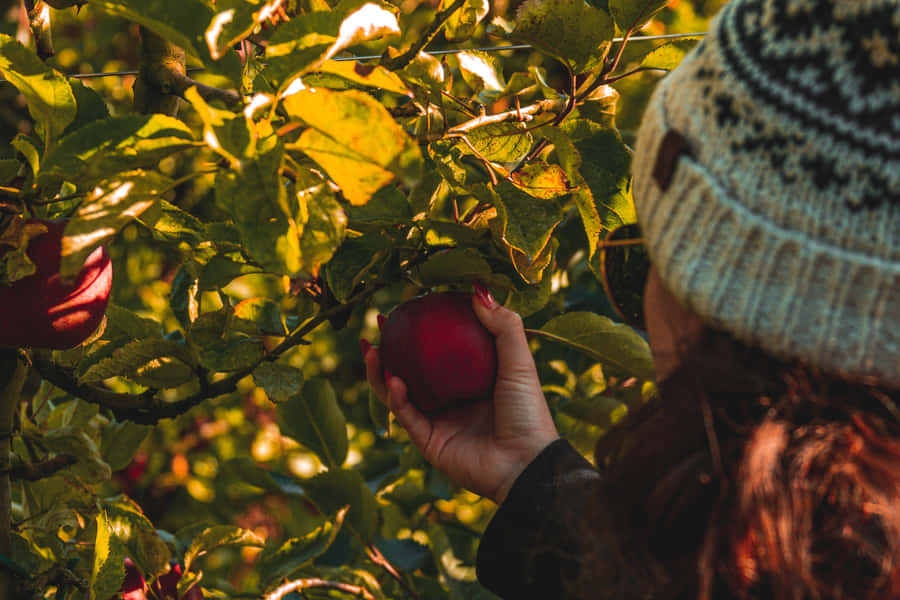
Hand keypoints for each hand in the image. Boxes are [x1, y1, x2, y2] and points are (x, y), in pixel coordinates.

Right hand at [363, 285, 558, 503]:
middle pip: (413, 366)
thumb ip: (503, 325)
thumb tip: (477, 289)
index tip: (410, 304)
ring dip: (381, 370)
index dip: (424, 327)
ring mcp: (438, 419)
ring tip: (372, 348)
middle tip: (380, 322)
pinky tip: (393, 379)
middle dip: (392, 345)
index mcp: (473, 378)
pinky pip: (406, 414)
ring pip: (399, 390)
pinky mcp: (428, 441)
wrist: (526, 463)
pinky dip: (396, 397)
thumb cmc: (528, 411)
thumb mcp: (519, 361)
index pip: (442, 347)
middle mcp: (453, 397)